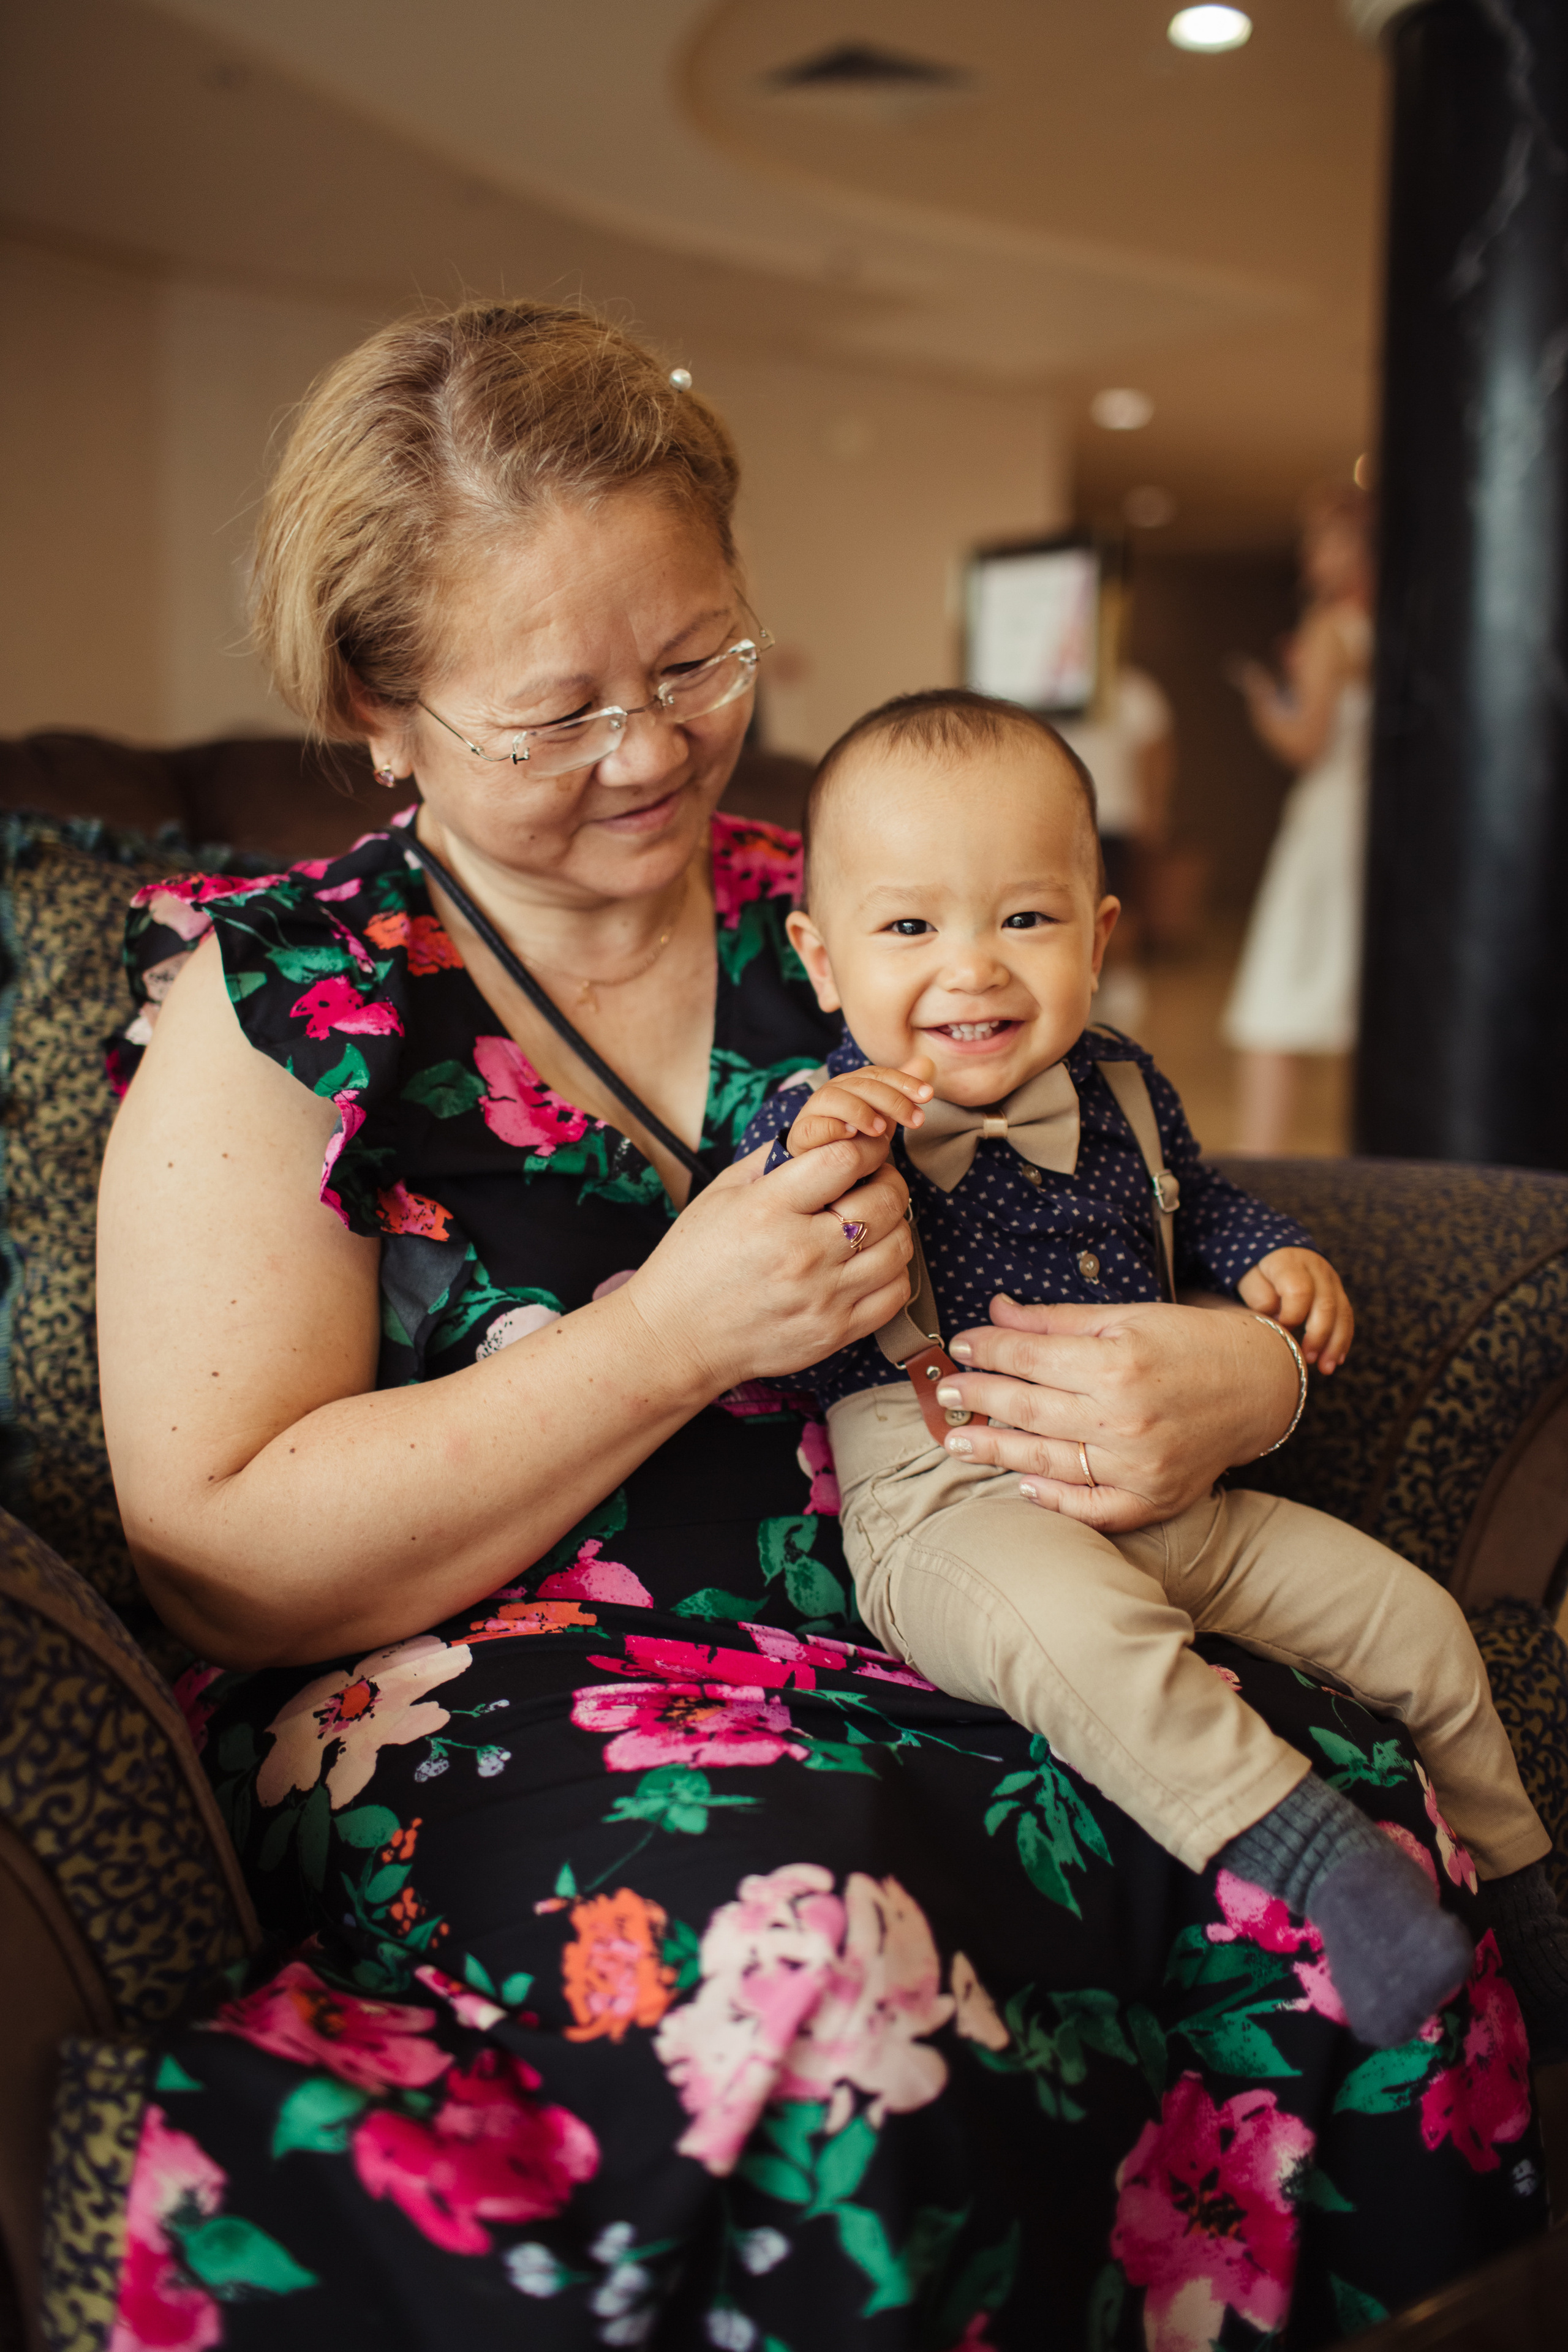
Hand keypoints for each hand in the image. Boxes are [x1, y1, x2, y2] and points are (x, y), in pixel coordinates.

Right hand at [626, 1135, 911, 1396]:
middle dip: (888, 1182)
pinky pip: (896, 1293)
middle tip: (874, 1182)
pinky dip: (893, 1270)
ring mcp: (822, 1297)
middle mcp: (800, 1253)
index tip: (867, 1149)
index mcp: (767, 1209)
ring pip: (899, 1246)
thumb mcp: (721, 1193)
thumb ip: (774, 1159)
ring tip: (871, 1222)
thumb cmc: (693, 1261)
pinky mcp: (835, 1332)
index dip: (867, 1148)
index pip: (845, 1160)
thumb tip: (826, 1132)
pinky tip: (869, 1262)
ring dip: (894, 1225)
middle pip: (884, 1201)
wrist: (676, 1337)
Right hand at [785, 1060, 933, 1158]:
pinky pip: (815, 1126)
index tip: (928, 1095)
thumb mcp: (883, 1112)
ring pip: (835, 1099)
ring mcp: (814, 1111)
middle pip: (862, 1085)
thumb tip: (928, 1062)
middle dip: (892, 1100)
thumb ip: (901, 1089)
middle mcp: (833, 1091)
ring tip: (881, 1131)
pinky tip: (851, 1135)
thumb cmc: (855, 1134)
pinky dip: (833, 1128)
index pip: (879, 1074)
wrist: (821, 1162)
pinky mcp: (802, 1134)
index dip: (904, 1081)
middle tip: (916, 1120)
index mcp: (853, 1083)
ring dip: (861, 1112)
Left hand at [929, 1296, 1299, 1533]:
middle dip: (978, 1398)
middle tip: (945, 1393)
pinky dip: (1054, 1500)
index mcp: (1117, 1364)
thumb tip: (996, 1310)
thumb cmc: (1190, 1344)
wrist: (1259, 1387)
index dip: (988, 1350)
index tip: (960, 1346)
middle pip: (1028, 1409)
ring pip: (1047, 1460)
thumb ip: (1058, 1322)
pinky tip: (1022, 1486)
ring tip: (957, 1441)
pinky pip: (1091, 1507)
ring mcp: (1138, 1465)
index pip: (1030, 1358)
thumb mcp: (1126, 1318)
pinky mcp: (1153, 1498)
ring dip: (994, 1451)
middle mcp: (1125, 1418)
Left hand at [1238, 1247, 1352, 1372]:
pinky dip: (1343, 1339)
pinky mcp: (1338, 1291)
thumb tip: (1277, 1321)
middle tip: (1307, 1359)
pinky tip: (1336, 1359)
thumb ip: (1260, 1296)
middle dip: (1319, 1336)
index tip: (1280, 1328)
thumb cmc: (1258, 1270)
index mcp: (1290, 1262)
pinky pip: (1346, 1316)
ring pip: (1342, 1313)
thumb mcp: (1249, 1277)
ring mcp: (1331, 1280)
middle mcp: (1317, 1269)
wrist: (1277, 1248)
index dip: (1292, 1315)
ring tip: (1326, 1368)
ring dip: (1335, 1343)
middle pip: (1326, 1304)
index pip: (1300, 1291)